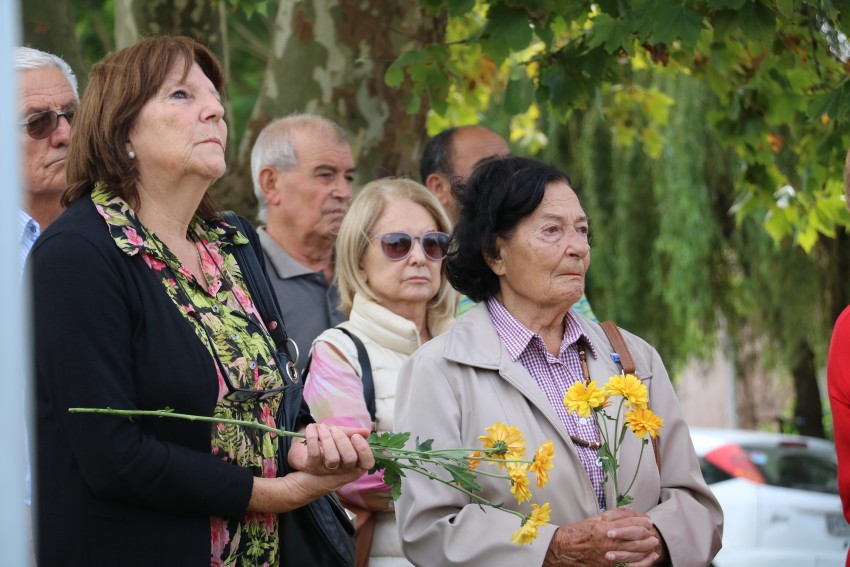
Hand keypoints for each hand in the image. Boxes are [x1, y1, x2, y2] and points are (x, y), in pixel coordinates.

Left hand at [288, 423, 373, 475]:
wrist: (305, 456)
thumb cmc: (327, 446)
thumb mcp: (340, 438)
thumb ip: (352, 434)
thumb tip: (367, 432)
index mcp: (354, 463)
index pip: (368, 463)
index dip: (364, 449)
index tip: (355, 436)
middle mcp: (343, 470)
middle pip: (350, 459)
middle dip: (342, 440)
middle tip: (334, 430)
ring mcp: (328, 470)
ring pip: (333, 459)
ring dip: (327, 438)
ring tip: (322, 427)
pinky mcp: (312, 467)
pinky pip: (314, 453)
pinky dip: (313, 437)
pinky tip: (312, 428)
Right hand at [542, 508, 660, 566]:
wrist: (564, 549)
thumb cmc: (576, 533)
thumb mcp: (593, 520)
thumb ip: (610, 517)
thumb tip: (628, 513)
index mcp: (603, 526)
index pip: (628, 521)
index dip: (640, 520)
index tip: (647, 519)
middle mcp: (608, 540)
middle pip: (635, 535)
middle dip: (647, 533)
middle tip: (652, 530)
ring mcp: (609, 554)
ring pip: (635, 550)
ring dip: (647, 546)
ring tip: (653, 543)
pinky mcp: (609, 565)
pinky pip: (631, 564)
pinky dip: (643, 561)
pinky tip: (649, 557)